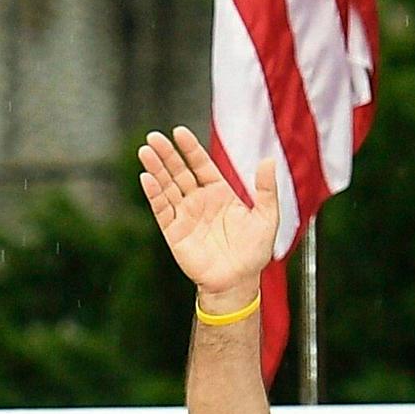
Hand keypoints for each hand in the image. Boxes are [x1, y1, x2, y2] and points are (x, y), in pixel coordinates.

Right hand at [137, 127, 280, 308]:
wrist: (239, 281)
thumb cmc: (253, 252)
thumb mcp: (267, 217)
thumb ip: (266, 189)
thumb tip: (269, 160)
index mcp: (219, 193)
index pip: (201, 165)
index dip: (190, 148)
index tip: (179, 132)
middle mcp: (199, 201)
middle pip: (179, 172)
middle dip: (167, 155)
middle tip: (154, 137)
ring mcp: (185, 215)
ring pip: (167, 187)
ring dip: (156, 169)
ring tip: (146, 151)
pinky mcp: (174, 232)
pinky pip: (162, 210)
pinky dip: (154, 194)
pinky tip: (147, 178)